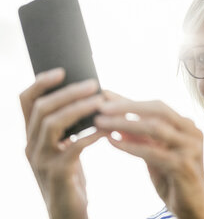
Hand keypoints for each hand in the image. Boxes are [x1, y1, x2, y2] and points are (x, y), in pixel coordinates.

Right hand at [19, 68, 104, 218]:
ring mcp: (41, 161)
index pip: (25, 102)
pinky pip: (72, 147)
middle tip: (93, 84)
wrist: (68, 213)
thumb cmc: (70, 175)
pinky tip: (106, 129)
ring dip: (79, 109)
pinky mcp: (57, 174)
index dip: (40, 83)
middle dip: (69, 93)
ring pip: (53, 124)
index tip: (62, 70)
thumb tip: (86, 95)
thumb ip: (66, 127)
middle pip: (42, 109)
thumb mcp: (62, 148)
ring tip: (101, 101)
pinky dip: (90, 134)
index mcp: (31, 136)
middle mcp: (30, 146)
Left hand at [94, 91, 203, 217]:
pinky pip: (152, 152)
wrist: (194, 209)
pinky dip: (130, 145)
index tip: (105, 96)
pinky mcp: (184, 166)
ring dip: (125, 123)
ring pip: (155, 128)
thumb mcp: (155, 155)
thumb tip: (117, 122)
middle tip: (100, 105)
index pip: (156, 106)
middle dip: (127, 106)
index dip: (130, 101)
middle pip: (158, 110)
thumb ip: (141, 138)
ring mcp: (191, 148)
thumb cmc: (174, 180)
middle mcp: (192, 132)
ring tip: (101, 122)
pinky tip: (112, 142)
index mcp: (186, 126)